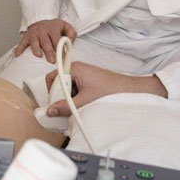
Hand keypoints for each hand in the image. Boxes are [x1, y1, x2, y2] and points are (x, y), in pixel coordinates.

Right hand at [14, 19, 76, 62]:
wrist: (42, 20)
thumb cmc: (54, 27)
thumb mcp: (66, 26)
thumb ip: (71, 34)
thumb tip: (70, 43)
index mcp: (53, 28)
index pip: (58, 40)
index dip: (61, 49)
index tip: (63, 57)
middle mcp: (42, 30)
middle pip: (46, 42)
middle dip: (49, 52)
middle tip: (52, 60)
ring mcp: (33, 34)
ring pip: (34, 42)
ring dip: (36, 49)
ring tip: (38, 56)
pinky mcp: (26, 37)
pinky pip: (21, 43)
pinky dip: (19, 49)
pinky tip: (18, 55)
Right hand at [45, 62, 166, 116]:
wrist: (128, 90)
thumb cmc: (110, 90)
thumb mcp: (85, 101)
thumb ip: (66, 106)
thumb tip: (51, 110)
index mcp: (74, 68)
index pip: (52, 78)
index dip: (52, 92)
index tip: (55, 104)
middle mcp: (77, 69)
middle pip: (58, 84)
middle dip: (60, 97)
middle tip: (65, 108)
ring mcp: (82, 76)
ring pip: (66, 89)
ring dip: (68, 100)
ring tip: (77, 108)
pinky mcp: (87, 82)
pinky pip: (74, 91)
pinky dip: (75, 99)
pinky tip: (82, 106)